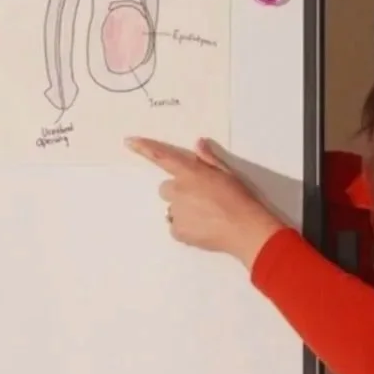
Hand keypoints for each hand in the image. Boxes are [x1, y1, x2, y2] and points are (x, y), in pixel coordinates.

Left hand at [126, 136, 287, 265]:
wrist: (245, 229)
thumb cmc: (240, 198)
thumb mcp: (228, 173)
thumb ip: (209, 159)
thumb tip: (198, 143)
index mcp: (189, 172)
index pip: (162, 157)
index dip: (144, 148)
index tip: (129, 142)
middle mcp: (178, 190)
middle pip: (166, 188)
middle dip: (179, 192)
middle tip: (200, 199)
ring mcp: (176, 212)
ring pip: (172, 209)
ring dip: (183, 210)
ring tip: (206, 216)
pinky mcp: (178, 232)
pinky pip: (176, 227)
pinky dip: (186, 228)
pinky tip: (204, 228)